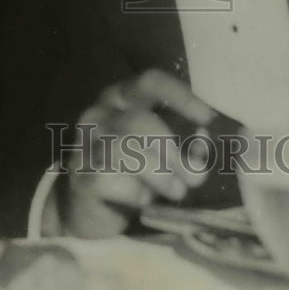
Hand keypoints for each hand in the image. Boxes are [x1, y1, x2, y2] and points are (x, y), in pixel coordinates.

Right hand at [54, 69, 215, 237]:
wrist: (89, 207)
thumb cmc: (134, 171)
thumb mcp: (163, 153)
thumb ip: (185, 144)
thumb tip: (204, 142)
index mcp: (123, 97)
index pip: (151, 82)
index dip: (180, 96)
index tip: (208, 117)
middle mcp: (100, 112)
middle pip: (139, 122)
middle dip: (173, 151)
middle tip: (195, 175)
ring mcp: (85, 143)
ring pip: (124, 150)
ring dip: (159, 174)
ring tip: (177, 191)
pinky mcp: (80, 175)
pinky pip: (108, 178)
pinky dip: (134, 192)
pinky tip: (144, 201)